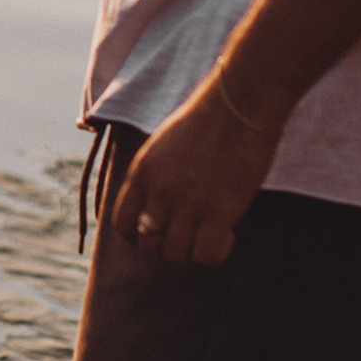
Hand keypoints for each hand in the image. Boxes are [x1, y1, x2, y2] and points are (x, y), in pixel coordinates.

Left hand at [106, 80, 281, 265]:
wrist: (238, 106)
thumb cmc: (206, 121)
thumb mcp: (162, 146)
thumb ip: (154, 175)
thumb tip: (156, 204)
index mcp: (142, 172)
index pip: (122, 223)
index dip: (138, 235)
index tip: (158, 232)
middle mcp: (159, 190)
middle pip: (148, 245)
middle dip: (166, 247)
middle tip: (189, 236)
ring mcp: (187, 202)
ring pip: (175, 254)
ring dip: (191, 252)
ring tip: (209, 235)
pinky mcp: (218, 211)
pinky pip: (205, 255)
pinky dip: (215, 252)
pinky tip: (227, 234)